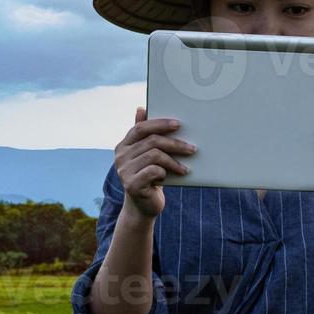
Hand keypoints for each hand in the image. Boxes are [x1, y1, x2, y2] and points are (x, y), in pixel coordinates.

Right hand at [115, 106, 197, 220]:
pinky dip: (166, 172)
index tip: (179, 124)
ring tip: (185, 168)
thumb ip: (144, 134)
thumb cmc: (149, 176)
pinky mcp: (131, 184)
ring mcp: (123, 171)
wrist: (143, 205)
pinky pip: (154, 171)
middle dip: (175, 143)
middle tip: (192, 148)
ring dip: (174, 161)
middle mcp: (120, 156)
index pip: (141, 128)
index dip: (160, 124)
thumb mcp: (147, 155)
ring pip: (155, 155)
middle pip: (152, 141)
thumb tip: (140, 108)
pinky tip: (172, 177)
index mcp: (124, 145)